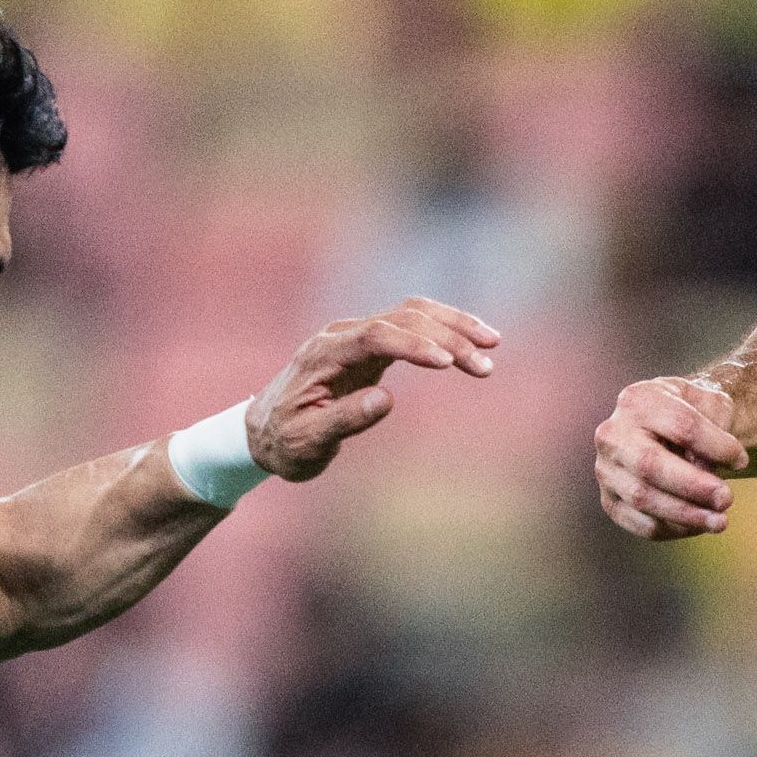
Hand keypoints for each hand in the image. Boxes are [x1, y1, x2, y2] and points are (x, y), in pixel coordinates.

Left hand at [247, 297, 500, 483]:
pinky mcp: (370, 346)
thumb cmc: (284, 441)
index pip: (375, 335)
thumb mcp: (308, 442)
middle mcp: (341, 336)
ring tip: (493, 344)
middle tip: (484, 364)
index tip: (446, 362)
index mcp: (323, 354)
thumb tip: (387, 400)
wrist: (263, 432)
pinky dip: (443, 331)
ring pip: (412, 314)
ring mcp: (356, 336)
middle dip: (447, 337)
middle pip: (401, 317)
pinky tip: (470, 344)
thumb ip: (345, 420)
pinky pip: (412, 327)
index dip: (413, 343)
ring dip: (453, 326)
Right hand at [593, 372, 741, 538]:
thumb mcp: (711, 405)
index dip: (715, 446)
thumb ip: (715, 429)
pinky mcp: (610, 501)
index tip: (742, 461)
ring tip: (720, 521)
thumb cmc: (695, 414)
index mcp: (638, 400)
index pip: (680, 427)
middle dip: (693, 487)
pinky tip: (698, 525)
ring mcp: (606, 470)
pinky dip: (673, 529)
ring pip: (643, 499)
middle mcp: (613, 435)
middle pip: (650, 465)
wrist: (669, 427)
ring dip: (687, 515)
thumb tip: (707, 472)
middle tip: (727, 500)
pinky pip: (640, 523)